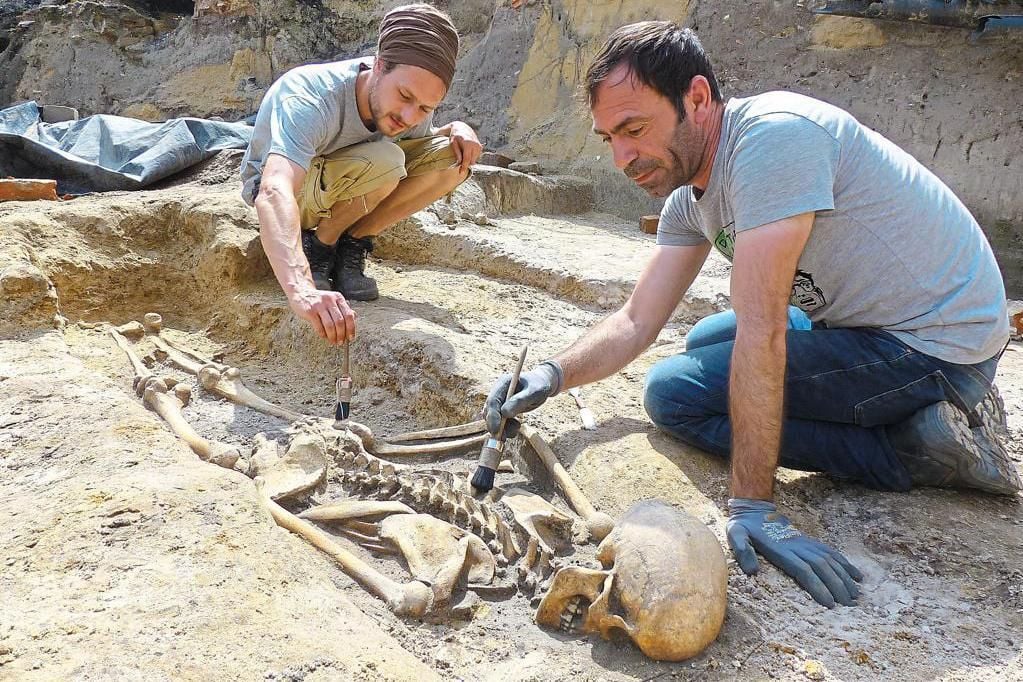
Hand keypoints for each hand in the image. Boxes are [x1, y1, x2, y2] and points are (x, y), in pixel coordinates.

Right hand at [289, 288, 355, 344]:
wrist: (300, 292)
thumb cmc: (319, 300)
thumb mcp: (333, 301)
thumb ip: (343, 308)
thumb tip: (355, 317)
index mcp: (338, 298)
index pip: (349, 315)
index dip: (351, 328)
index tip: (351, 338)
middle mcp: (330, 300)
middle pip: (340, 321)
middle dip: (342, 335)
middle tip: (341, 342)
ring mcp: (319, 305)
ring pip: (330, 325)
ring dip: (333, 336)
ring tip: (333, 341)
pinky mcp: (310, 311)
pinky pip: (319, 326)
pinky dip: (323, 334)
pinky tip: (324, 336)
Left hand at [448, 121, 481, 173]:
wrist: (462, 128)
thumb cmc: (455, 136)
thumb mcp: (453, 143)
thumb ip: (457, 153)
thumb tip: (460, 163)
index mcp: (468, 144)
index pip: (467, 159)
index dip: (464, 167)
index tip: (461, 173)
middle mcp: (475, 145)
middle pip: (471, 161)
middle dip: (466, 163)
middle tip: (459, 162)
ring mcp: (479, 146)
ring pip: (474, 160)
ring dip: (468, 160)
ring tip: (463, 154)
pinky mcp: (480, 147)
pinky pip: (476, 157)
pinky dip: (471, 157)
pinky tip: (467, 152)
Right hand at [484, 361, 562, 436]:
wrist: (542, 385)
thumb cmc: (539, 386)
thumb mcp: (534, 393)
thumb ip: (520, 401)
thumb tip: (504, 413)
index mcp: (503, 383)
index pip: (492, 401)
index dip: (492, 416)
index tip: (496, 430)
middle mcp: (498, 391)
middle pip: (489, 410)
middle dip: (495, 425)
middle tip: (503, 438)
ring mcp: (499, 400)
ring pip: (492, 418)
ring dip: (501, 428)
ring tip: (515, 431)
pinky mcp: (501, 408)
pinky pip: (498, 421)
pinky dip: (504, 428)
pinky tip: (514, 429)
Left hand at [726, 498, 861, 607]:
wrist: (753, 510)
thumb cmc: (743, 527)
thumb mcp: (735, 535)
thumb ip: (742, 550)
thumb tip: (752, 571)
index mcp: (781, 550)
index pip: (804, 570)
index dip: (817, 586)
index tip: (829, 603)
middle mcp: (797, 547)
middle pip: (822, 568)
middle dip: (837, 586)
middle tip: (849, 605)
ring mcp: (805, 543)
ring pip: (830, 561)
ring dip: (844, 577)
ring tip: (856, 595)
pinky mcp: (809, 542)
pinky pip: (830, 552)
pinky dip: (844, 564)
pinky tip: (856, 575)